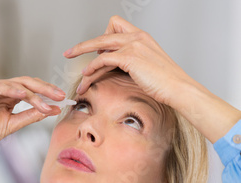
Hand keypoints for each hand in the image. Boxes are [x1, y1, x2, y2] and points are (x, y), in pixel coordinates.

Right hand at [0, 76, 64, 158]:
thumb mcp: (12, 125)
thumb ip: (31, 115)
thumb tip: (54, 109)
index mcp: (6, 96)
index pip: (30, 91)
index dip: (47, 94)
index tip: (63, 101)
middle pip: (26, 84)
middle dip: (45, 89)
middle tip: (60, 95)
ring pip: (16, 85)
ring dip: (33, 94)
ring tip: (47, 103)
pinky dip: (12, 89)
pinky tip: (25, 95)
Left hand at [63, 15, 193, 108]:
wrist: (178, 88)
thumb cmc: (166, 83)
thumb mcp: (149, 69)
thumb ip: (134, 64)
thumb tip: (119, 70)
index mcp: (142, 37)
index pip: (116, 27)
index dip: (104, 39)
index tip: (95, 52)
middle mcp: (137, 37)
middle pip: (104, 33)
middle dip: (85, 45)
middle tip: (71, 53)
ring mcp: (133, 45)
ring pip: (100, 46)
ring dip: (85, 61)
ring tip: (78, 75)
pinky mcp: (130, 57)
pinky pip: (103, 58)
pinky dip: (93, 67)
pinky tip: (87, 76)